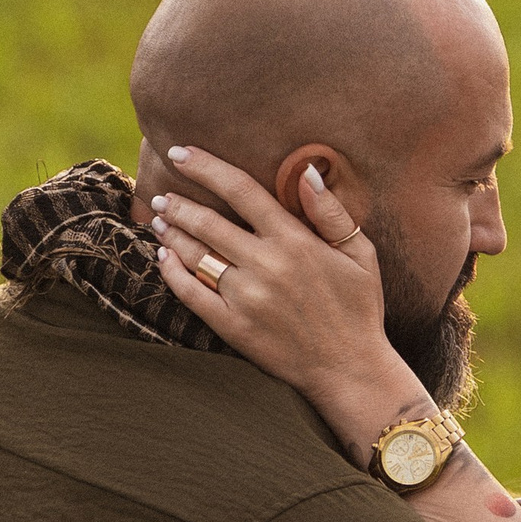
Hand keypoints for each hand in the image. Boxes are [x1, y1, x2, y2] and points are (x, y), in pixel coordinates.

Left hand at [150, 147, 422, 458]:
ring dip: (172, 233)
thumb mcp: (360, 253)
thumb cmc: (359, 308)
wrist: (351, 369)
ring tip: (160, 220)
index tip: (180, 152)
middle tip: (162, 194)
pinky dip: (171, 272)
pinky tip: (163, 257)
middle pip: (208, 221)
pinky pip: (191, 294)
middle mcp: (267, 265)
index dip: (205, 167)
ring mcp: (247, 298)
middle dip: (178, 203)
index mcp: (295, 240)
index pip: (240, 190)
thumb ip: (330, 211)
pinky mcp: (234, 328)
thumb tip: (307, 171)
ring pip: (195, 255)